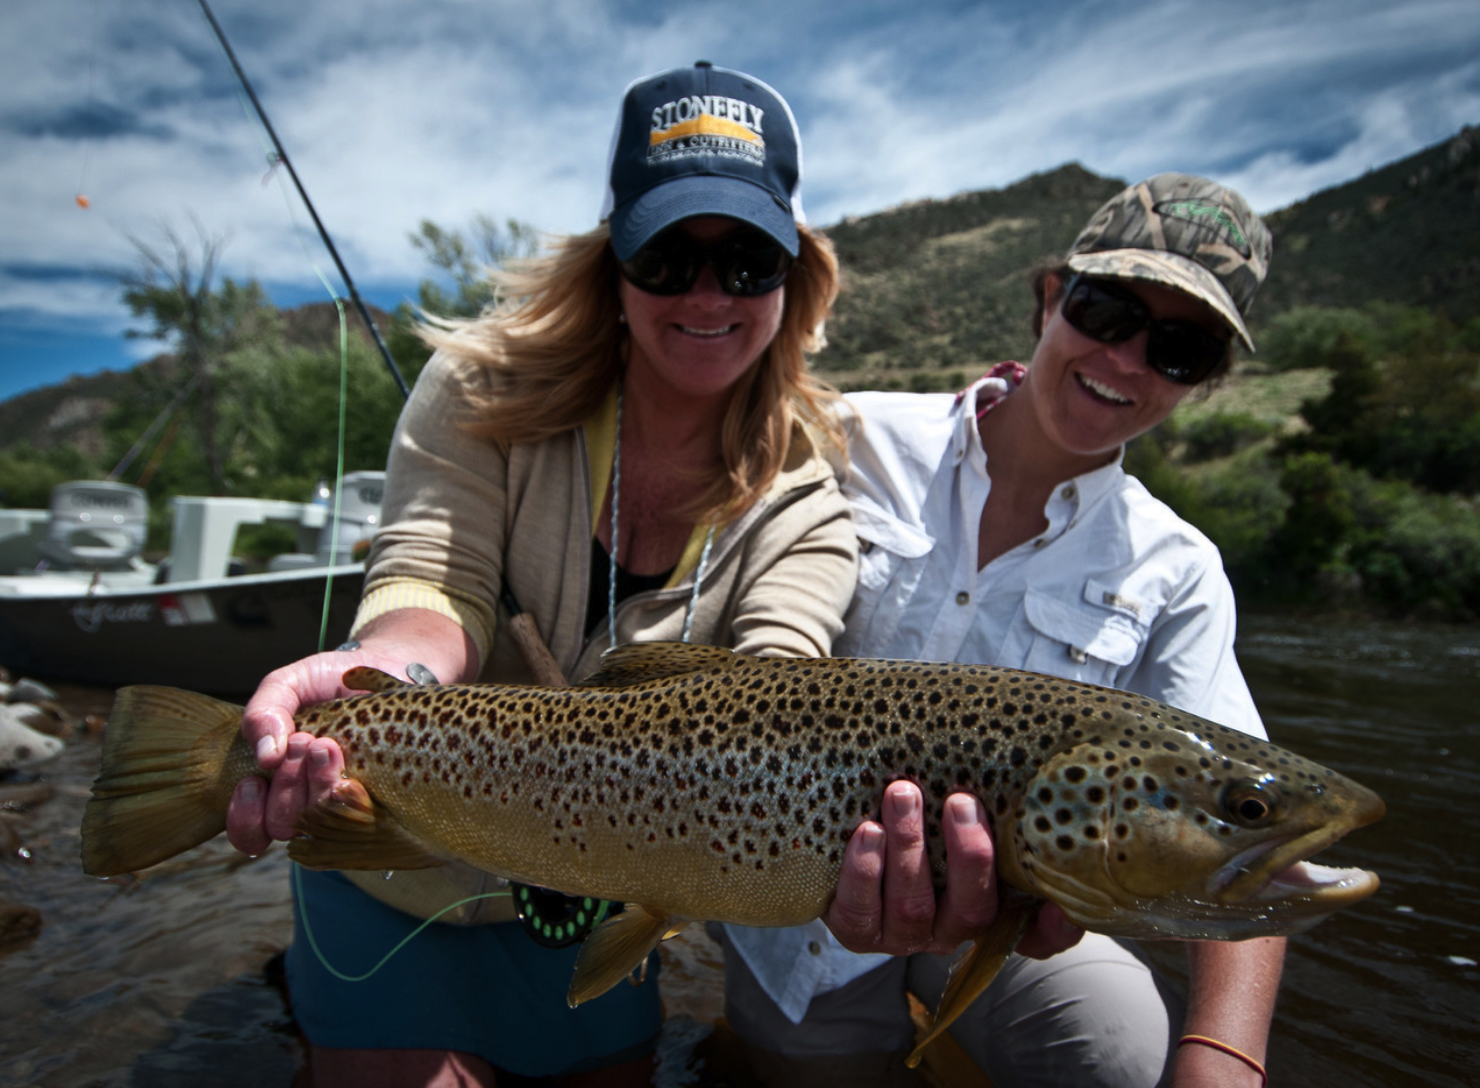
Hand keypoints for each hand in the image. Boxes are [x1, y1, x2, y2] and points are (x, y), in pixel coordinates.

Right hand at [224, 645, 401, 855]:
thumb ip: (263, 712)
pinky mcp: (378, 800)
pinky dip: (348, 798)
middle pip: (281, 825)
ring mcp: (343, 804)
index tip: (255, 779)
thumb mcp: (288, 685)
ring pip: (318, 824)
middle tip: (304, 741)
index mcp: (275, 784)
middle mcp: (307, 801)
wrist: (389, 665)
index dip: (245, 815)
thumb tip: (265, 757)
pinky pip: (359, 821)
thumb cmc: (331, 679)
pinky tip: (351, 773)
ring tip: (328, 747)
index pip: (249, 831)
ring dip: (316, 786)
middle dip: (286, 784)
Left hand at [822, 781, 1082, 957]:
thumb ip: (994, 794)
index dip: (1053, 930)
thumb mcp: (961, 802)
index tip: (1059, 903)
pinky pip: (860, 914)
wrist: (842, 823)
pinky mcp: (858, 930)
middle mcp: (951, 927)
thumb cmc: (924, 804)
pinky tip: (866, 832)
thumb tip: (1030, 755)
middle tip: (959, 801)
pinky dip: (864, 873)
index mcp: (991, 904)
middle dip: (968, 855)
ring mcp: (904, 934)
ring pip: (914, 908)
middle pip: (973, 911)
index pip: (1037, 933)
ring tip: (902, 795)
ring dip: (909, 847)